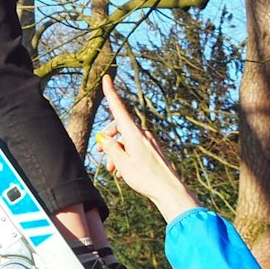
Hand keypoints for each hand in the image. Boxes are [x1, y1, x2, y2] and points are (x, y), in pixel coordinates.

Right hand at [97, 75, 198, 222]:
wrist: (169, 190)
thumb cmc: (145, 177)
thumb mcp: (122, 163)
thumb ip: (111, 148)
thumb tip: (104, 139)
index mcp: (134, 134)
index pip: (119, 109)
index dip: (111, 93)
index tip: (106, 78)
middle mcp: (142, 134)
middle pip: (119, 128)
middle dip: (108, 140)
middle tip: (100, 155)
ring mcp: (149, 142)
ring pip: (126, 141)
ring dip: (117, 152)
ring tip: (113, 171)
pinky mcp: (153, 150)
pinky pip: (135, 147)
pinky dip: (126, 156)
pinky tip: (123, 172)